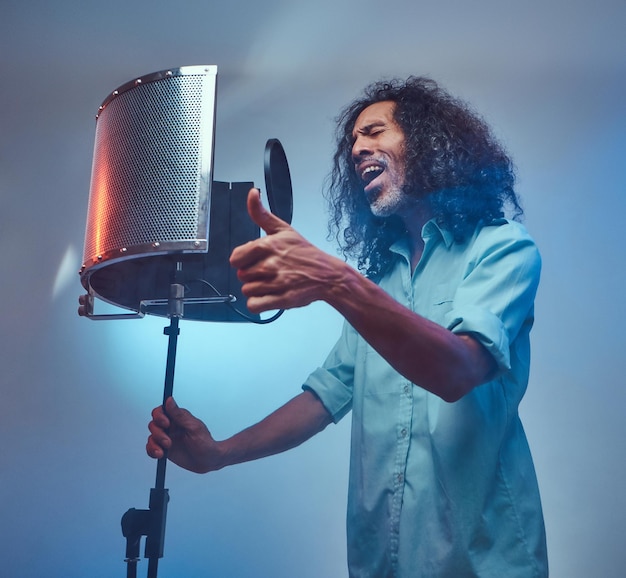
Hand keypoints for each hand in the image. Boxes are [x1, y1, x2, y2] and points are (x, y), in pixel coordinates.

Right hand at [146, 397, 221, 473]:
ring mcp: (167, 438)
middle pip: (154, 424)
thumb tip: (169, 400)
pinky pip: (151, 448)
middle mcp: (171, 427)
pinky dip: (152, 451)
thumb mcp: (193, 428)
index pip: (161, 411)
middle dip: (158, 433)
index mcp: (178, 418)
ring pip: (152, 436)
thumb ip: (179, 415)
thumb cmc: (205, 442)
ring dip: (155, 443)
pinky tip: (160, 454)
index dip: (159, 416)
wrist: (208, 461)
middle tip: (168, 442)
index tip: (166, 424)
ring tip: (166, 449)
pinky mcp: (164, 449)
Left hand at [230, 189, 343, 312]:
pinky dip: (258, 303)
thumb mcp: (283, 229)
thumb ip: (261, 214)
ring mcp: (276, 283)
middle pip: (241, 276)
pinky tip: (270, 296)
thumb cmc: (305, 253)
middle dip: (252, 275)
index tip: (256, 260)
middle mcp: (270, 264)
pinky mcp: (281, 300)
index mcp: (267, 246)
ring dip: (257, 289)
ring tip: (273, 283)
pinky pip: (254, 305)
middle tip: (270, 272)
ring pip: (247, 291)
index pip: (235, 258)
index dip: (243, 261)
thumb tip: (252, 192)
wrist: (328, 275)